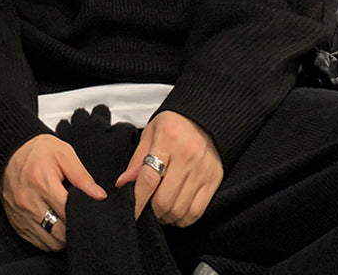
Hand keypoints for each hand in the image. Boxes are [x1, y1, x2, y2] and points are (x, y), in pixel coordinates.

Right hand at [0, 133, 106, 250]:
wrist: (9, 153)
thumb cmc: (39, 151)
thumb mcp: (63, 154)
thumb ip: (82, 176)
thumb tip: (99, 196)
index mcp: (42, 182)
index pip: (68, 212)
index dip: (83, 213)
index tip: (89, 208)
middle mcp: (29, 202)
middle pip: (60, 233)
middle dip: (74, 227)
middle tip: (79, 216)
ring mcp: (21, 216)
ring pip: (50, 242)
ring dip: (62, 236)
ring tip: (67, 220)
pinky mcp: (17, 224)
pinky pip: (38, 243)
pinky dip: (50, 238)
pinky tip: (54, 224)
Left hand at [116, 110, 222, 226]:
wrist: (204, 118)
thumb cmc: (173, 125)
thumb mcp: (150, 133)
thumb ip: (137, 160)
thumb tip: (123, 184)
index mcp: (167, 140)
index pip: (148, 180)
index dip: (137, 202)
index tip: (132, 214)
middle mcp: (187, 156)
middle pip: (164, 200)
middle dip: (151, 211)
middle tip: (147, 208)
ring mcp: (202, 169)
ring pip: (179, 210)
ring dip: (166, 217)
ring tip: (161, 210)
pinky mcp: (214, 179)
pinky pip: (197, 211)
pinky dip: (183, 218)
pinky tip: (176, 211)